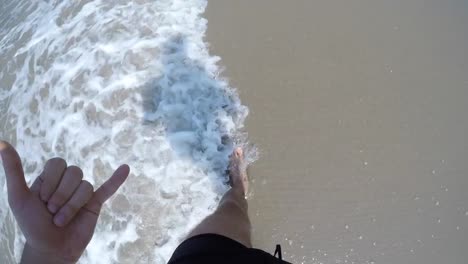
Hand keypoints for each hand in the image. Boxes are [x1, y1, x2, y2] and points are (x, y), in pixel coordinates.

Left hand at [0, 141, 129, 263]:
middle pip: (74, 173)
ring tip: (62, 220)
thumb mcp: (19, 197)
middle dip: (61, 195)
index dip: (51, 181)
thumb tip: (2, 143)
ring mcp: (82, 193)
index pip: (58, 164)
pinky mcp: (95, 203)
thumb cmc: (32, 225)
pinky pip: (108, 188)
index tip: (41, 199)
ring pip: (85, 186)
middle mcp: (67, 183)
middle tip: (51, 212)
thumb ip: (14, 171)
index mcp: (50, 178)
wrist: (49, 250)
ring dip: (72, 206)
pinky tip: (125, 168)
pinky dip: (117, 179)